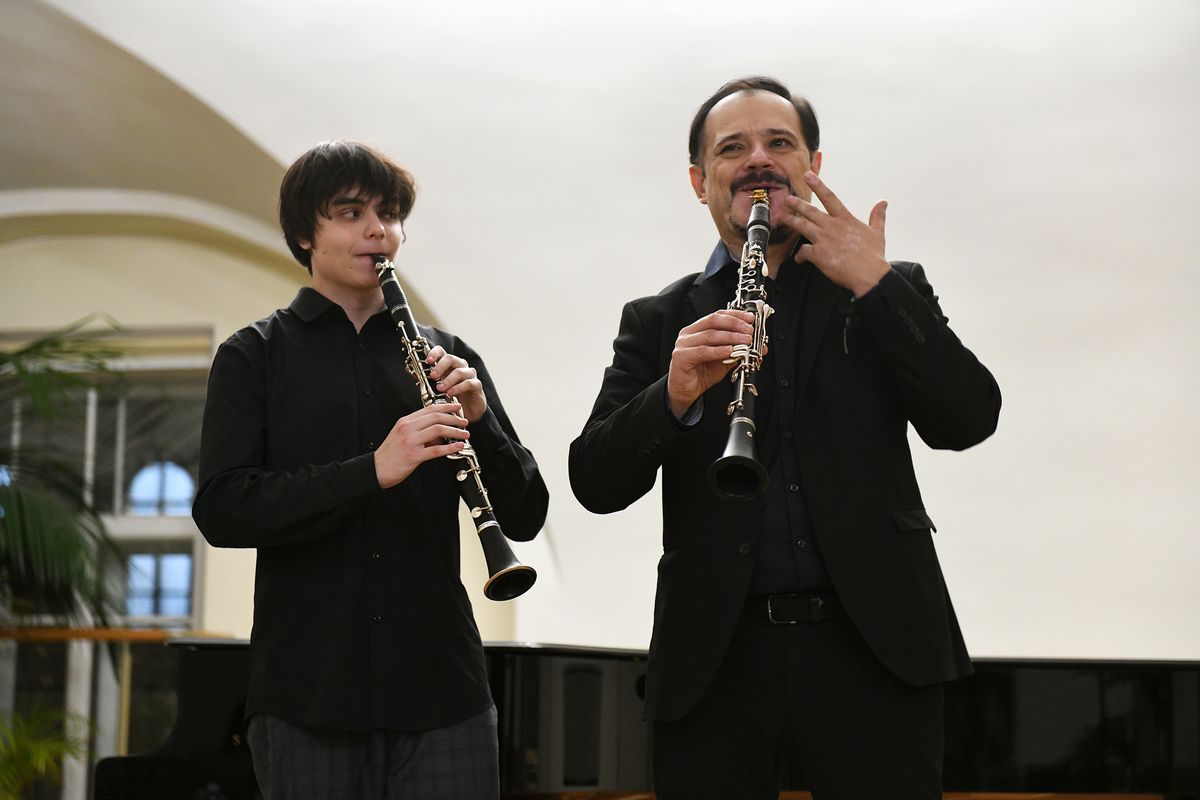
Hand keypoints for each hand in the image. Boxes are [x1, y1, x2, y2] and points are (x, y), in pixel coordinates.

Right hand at [374, 402, 468, 488]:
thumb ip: (419, 431)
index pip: (429, 409)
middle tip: (464, 421)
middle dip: (454, 418)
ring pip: (438, 431)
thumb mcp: (402, 436)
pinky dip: (450, 448)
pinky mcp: (413, 456)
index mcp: (405, 422)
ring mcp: (410, 442)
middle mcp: (408, 429)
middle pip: (436, 417)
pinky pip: (435, 450)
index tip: (457, 408)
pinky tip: (458, 447)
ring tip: (465, 434)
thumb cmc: (390, 454)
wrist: (376, 469)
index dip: (446, 407)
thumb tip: (439, 433)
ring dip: (455, 431)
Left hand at [426, 345, 486, 422]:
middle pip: (450, 358)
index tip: (428, 361)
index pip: (442, 352)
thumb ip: (425, 378)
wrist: (467, 412)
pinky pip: (469, 383)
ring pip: (459, 371)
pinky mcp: (477, 385)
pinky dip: (459, 387)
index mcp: (449, 364)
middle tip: (433, 376)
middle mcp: (460, 366)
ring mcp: (469, 375)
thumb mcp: (436, 387)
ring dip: (448, 379)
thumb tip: (410, 370)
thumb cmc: (451, 397)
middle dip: (440, 366)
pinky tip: (451, 393)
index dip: (434, 353)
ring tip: (441, 388)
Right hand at [666, 309, 754, 419]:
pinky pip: (703, 351)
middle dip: (735, 324)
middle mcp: (689, 333)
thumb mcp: (725, 360)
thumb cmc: (702, 373)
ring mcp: (684, 344)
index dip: (735, 315)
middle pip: (714, 321)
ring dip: (731, 337)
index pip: (717, 315)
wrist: (686, 391)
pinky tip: (730, 351)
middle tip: (749, 331)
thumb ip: (739, 351)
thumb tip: (760, 346)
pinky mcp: (681, 357)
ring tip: (745, 341)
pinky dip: (718, 351)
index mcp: (698, 329)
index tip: (750, 319)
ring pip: (710, 335)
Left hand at [782, 171, 890, 296]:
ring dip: (792, 221)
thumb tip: (883, 203)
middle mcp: (833, 226)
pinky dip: (800, 255)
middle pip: (810, 211)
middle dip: (797, 204)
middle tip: (787, 199)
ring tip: (783, 218)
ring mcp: (824, 240)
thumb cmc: (874, 256)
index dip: (818, 185)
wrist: (869, 275)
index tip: (808, 175)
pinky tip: (799, 259)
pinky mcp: (818, 255)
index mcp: (846, 219)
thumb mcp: (878, 233)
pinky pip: (803, 251)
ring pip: (802, 226)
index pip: (830, 197)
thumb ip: (877, 216)